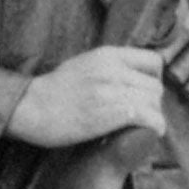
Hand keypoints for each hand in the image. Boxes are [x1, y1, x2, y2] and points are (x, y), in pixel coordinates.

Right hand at [4, 47, 164, 146]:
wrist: (32, 107)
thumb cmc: (54, 90)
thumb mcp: (82, 64)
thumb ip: (107, 66)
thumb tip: (130, 75)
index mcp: (107, 54)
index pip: (153, 61)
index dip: (154, 78)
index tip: (144, 92)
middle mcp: (113, 69)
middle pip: (155, 86)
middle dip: (152, 102)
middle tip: (140, 115)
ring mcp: (112, 90)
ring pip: (154, 102)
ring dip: (152, 116)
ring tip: (140, 126)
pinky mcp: (112, 113)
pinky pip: (150, 118)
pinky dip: (154, 127)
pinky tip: (146, 133)